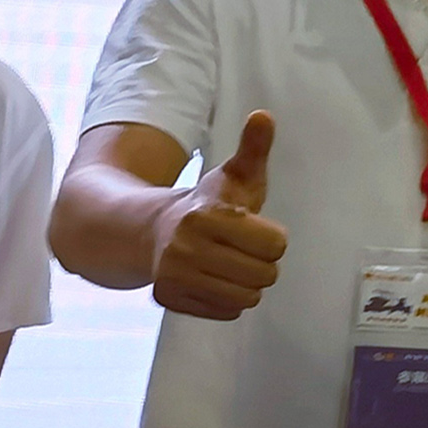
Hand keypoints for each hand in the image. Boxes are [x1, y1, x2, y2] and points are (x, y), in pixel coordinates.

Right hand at [149, 112, 287, 318]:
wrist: (151, 230)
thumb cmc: (206, 204)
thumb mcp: (233, 175)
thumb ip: (253, 149)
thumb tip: (263, 116)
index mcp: (208, 214)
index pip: (276, 244)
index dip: (272, 237)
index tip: (254, 229)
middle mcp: (187, 247)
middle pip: (264, 274)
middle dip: (261, 262)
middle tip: (242, 249)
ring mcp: (175, 276)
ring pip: (247, 298)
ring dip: (246, 284)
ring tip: (229, 264)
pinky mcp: (170, 299)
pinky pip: (226, 312)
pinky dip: (226, 300)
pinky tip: (213, 279)